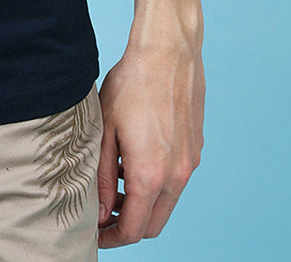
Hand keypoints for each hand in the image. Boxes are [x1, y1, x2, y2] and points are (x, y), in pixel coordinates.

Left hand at [96, 37, 203, 246]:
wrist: (167, 52)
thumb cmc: (131, 85)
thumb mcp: (104, 129)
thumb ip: (101, 175)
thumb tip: (99, 211)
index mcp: (150, 175)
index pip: (133, 229)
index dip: (112, 238)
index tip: (95, 233)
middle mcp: (177, 176)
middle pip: (152, 224)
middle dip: (127, 225)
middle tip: (102, 213)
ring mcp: (190, 163)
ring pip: (166, 203)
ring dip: (141, 203)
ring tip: (113, 182)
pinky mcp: (195, 149)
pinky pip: (176, 180)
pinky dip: (156, 183)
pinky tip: (133, 159)